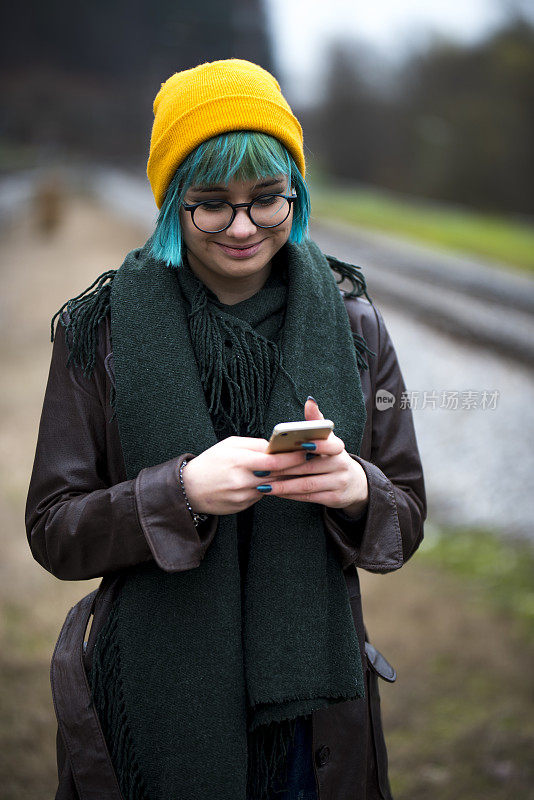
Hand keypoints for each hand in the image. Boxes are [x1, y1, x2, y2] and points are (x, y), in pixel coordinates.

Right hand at [181, 436, 316, 515]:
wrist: (189, 490)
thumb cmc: (210, 462)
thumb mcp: (229, 445)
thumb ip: (254, 444)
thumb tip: (275, 446)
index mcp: (239, 461)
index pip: (273, 461)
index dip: (292, 457)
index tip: (306, 451)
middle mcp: (242, 481)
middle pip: (277, 476)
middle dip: (294, 468)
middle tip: (309, 461)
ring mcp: (243, 496)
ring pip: (272, 487)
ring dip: (284, 479)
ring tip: (295, 470)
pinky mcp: (242, 506)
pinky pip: (261, 496)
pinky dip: (267, 488)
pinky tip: (270, 482)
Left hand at [263, 397, 368, 514]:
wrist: (354, 484)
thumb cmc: (332, 457)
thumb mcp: (328, 439)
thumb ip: (316, 422)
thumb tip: (309, 401)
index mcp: (338, 448)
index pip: (331, 444)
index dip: (317, 444)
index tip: (300, 443)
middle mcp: (341, 465)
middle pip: (310, 467)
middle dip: (285, 468)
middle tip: (263, 468)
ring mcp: (339, 483)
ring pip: (307, 485)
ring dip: (284, 485)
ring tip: (264, 484)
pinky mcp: (334, 499)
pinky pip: (309, 497)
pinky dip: (290, 495)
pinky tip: (275, 492)